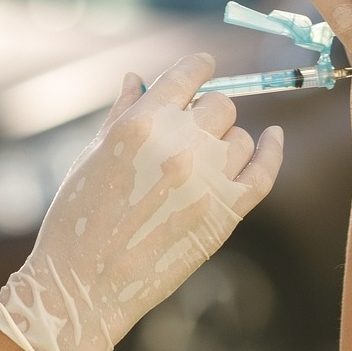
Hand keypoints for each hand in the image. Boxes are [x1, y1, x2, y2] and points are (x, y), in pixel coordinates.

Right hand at [0, 54, 283, 350]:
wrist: (84, 283)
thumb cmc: (78, 215)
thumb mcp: (93, 153)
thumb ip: (121, 111)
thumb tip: (138, 77)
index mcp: (142, 123)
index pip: (188, 74)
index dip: (198, 67)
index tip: (203, 68)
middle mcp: (180, 145)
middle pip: (219, 106)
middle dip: (207, 111)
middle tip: (191, 128)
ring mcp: (207, 180)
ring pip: (241, 137)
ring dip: (227, 139)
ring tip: (206, 156)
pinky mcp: (226, 214)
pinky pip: (264, 172)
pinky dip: (272, 150)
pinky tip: (273, 137)